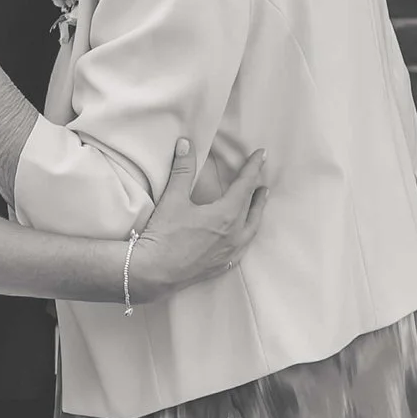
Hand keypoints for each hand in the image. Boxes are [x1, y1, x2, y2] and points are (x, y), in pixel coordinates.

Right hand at [122, 138, 269, 304]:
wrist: (154, 274)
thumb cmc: (163, 236)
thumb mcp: (173, 199)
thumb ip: (183, 169)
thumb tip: (186, 143)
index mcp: (226, 215)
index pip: (245, 185)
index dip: (253, 168)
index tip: (261, 155)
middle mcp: (234, 235)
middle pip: (252, 208)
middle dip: (257, 192)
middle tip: (262, 182)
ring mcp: (230, 253)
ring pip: (251, 229)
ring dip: (256, 214)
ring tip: (259, 204)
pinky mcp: (222, 265)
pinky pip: (243, 247)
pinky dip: (247, 235)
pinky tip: (244, 235)